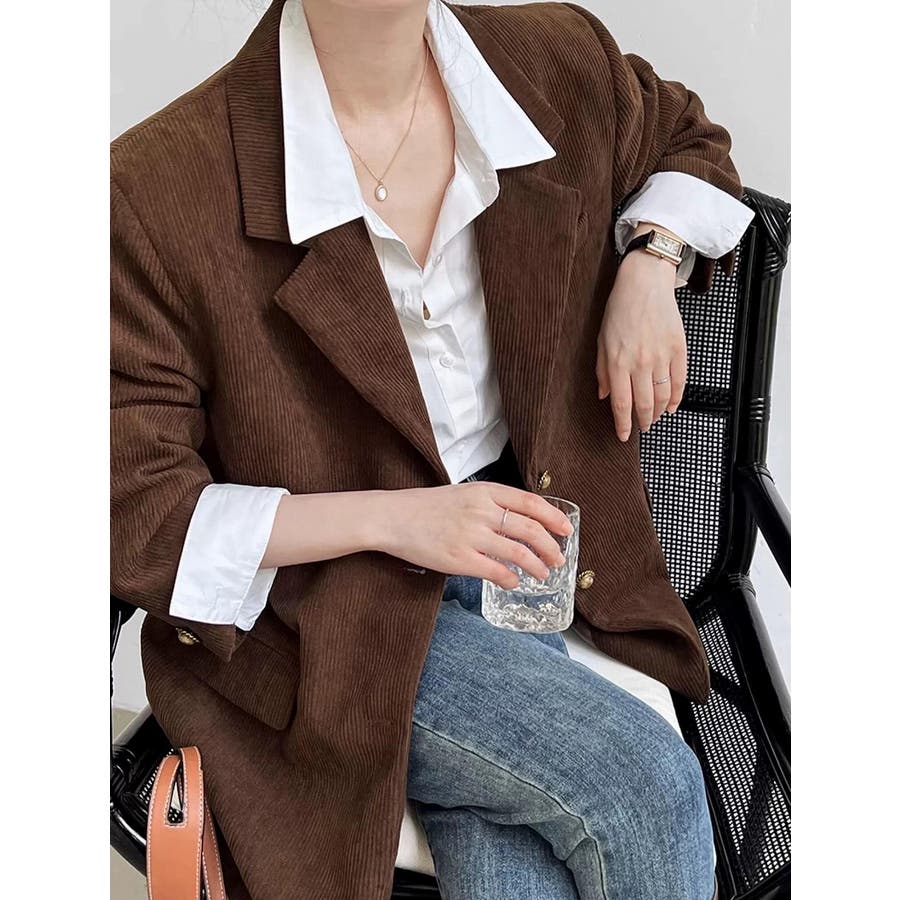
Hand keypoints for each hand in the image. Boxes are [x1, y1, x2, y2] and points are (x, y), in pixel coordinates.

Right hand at [369, 483, 574, 589]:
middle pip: (529, 529)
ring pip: (518, 552)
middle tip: (558, 558)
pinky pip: (496, 571)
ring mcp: (470, 535)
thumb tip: (520, 522)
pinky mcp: (459, 559)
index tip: (566, 529)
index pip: (529, 503)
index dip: (553, 517)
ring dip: (536, 565)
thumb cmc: (426, 507)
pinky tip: (514, 582)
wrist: (392, 517)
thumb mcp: (462, 494)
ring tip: (542, 573)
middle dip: (550, 546)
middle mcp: (481, 511)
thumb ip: (490, 504)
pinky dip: (511, 578)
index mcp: (484, 492)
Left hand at [596, 237, 687, 440]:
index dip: (623, 424)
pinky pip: (680, 382)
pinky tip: (672, 406)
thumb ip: (602, 371)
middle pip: (644, 405)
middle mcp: (640, 363)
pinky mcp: (679, 349)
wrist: (644, 284)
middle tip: (641, 428)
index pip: (621, 404)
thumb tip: (603, 395)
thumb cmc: (620, 309)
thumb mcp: (601, 341)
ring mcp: (661, 357)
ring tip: (654, 418)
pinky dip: (676, 398)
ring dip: (659, 413)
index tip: (623, 435)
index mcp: (617, 363)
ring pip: (663, 397)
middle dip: (642, 422)